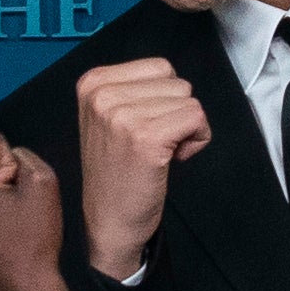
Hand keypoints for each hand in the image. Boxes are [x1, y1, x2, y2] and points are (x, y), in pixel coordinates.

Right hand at [69, 60, 213, 276]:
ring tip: (159, 153)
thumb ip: (134, 90)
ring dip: (186, 128)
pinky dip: (196, 140)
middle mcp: (103, 95)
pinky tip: (172, 160)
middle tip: (153, 145)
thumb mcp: (109, 118)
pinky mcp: (146, 138)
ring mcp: (122, 116)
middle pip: (177, 82)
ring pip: (189, 99)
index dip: (164, 99)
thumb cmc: (117, 173)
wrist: (109, 223)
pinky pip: (196, 118)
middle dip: (176, 112)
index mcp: (92, 83)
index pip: (160, 67)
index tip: (144, 129)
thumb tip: (175, 81)